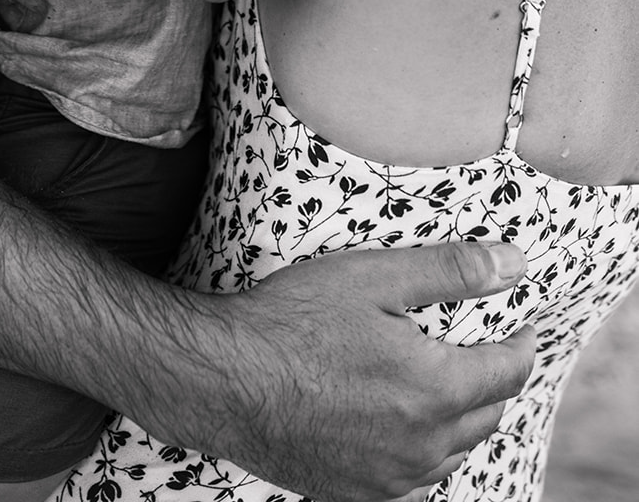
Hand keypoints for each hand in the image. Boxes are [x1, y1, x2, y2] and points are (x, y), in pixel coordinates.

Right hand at [140, 241, 533, 500]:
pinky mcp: (356, 495)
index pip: (508, 373)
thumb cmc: (294, 320)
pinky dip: (423, 458)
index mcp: (435, 391)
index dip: (520, 344)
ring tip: (445, 387)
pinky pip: (414, 486)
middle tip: (483, 350)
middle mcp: (422, 447)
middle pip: (486, 416)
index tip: (519, 325)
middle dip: (492, 381)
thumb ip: (450, 271)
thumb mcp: (373, 278)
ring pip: (452, 455)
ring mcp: (389, 480)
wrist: (223, 379)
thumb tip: (514, 265)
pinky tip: (404, 433)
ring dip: (460, 421)